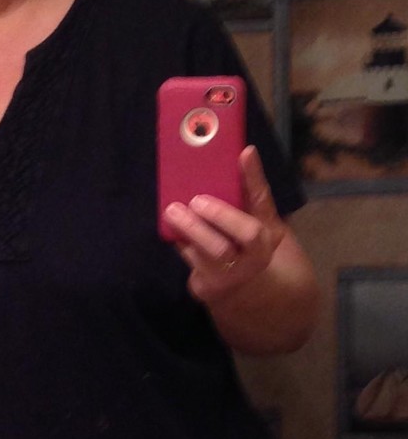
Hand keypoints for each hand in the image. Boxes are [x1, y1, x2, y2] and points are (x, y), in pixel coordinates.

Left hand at [162, 145, 285, 304]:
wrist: (246, 287)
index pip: (256, 216)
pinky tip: (171, 227)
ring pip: (200, 256)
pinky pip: (187, 260)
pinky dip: (178, 241)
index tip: (243, 156)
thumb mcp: (260, 218)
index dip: (245, 189)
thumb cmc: (250, 243)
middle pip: (223, 247)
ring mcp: (225, 279)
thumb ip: (252, 189)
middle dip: (205, 223)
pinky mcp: (203, 287)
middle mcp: (250, 262)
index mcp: (266, 240)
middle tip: (187, 203)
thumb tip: (246, 151)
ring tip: (172, 212)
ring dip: (185, 231)